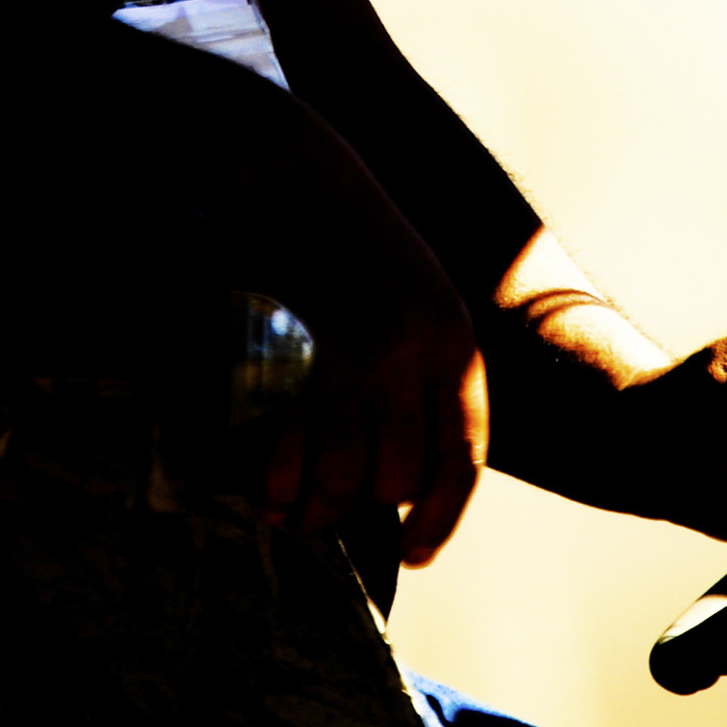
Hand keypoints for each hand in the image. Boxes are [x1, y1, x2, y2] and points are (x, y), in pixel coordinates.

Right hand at [259, 216, 489, 569]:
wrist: (294, 175)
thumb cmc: (350, 248)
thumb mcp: (416, 303)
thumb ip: (419, 379)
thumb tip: (398, 484)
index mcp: (452, 342)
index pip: (460, 455)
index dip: (441, 516)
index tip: (414, 550)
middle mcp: (414, 352)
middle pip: (398, 475)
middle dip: (359, 507)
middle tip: (321, 518)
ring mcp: (353, 352)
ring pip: (345, 473)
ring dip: (315, 508)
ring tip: (288, 515)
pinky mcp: (296, 349)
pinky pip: (291, 447)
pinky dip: (277, 482)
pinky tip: (265, 492)